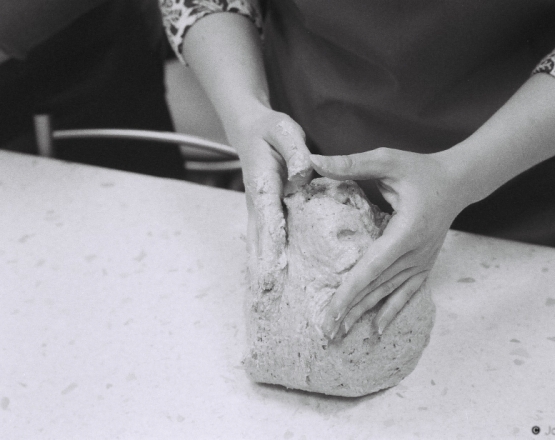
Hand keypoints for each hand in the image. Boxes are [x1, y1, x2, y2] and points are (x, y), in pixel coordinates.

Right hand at [228, 108, 312, 291]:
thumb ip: (296, 151)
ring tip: (265, 299)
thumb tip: (304, 175)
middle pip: (259, 240)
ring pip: (257, 245)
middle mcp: (257, 202)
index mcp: (263, 183)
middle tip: (267, 297)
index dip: (271, 243)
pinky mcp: (263, 213)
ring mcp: (258, 210)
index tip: (273, 267)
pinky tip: (270, 281)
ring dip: (260, 270)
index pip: (268, 217)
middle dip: (262, 268)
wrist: (250, 129)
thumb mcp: (285, 130)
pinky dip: (264, 261)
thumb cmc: (271, 130)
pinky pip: (263, 241)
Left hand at [311, 148, 471, 337]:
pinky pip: (406, 293)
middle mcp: (416, 253)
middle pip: (378, 288)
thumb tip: (313, 161)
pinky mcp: (423, 265)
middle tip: (326, 334)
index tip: (330, 311)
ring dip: (365, 315)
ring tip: (341, 336)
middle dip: (350, 311)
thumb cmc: (421, 170)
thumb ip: (351, 164)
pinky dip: (391, 312)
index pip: (372, 268)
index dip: (350, 292)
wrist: (457, 182)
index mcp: (406, 231)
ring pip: (389, 294)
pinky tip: (377, 330)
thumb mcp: (388, 160)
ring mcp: (421, 262)